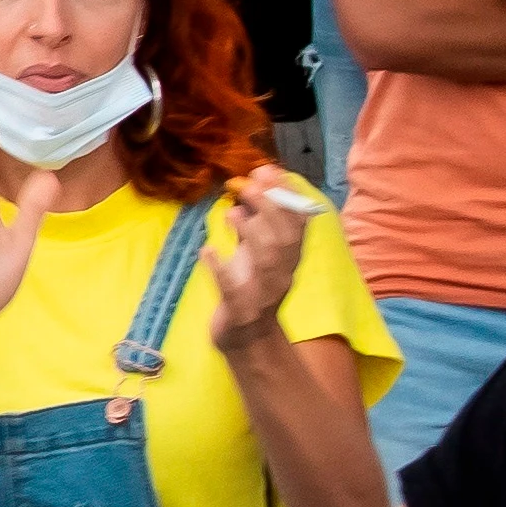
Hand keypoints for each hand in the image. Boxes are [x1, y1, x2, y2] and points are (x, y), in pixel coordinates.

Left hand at [207, 166, 322, 336]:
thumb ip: (254, 223)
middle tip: (247, 184)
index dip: (287, 196)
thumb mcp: (255, 252)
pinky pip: (233, 289)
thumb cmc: (249, 286)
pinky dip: (220, 268)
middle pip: (285, 239)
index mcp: (288, 257)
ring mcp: (263, 292)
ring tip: (231, 213)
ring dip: (251, 233)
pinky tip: (207, 250)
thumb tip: (249, 187)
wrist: (246, 336)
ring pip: (268, 261)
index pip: (298, 223)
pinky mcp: (240, 309)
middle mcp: (282, 273)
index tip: (270, 170)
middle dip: (270, 208)